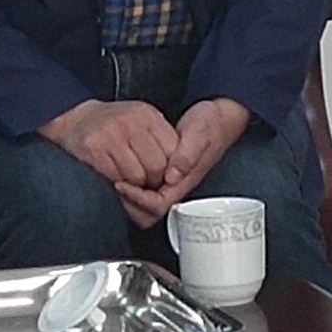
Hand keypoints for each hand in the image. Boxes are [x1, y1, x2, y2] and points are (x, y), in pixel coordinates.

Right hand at [41, 97, 178, 198]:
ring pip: (137, 177)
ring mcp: (110, 134)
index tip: (161, 175)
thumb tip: (179, 173)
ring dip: (133, 185)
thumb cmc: (113, 128)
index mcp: (147, 115)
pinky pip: (115, 179)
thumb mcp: (142, 124)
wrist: (74, 122)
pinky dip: (116, 185)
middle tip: (143, 181)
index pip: (173, 151)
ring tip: (126, 178)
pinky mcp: (93, 149)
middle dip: (152, 180)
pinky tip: (112, 177)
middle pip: (156, 167)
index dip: (169, 169)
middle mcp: (129, 122)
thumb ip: (162, 142)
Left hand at [116, 98, 249, 225]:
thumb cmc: (210, 124)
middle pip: (149, 213)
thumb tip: (172, 176)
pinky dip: (131, 186)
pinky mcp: (164, 175)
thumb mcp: (199, 134)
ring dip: (128, 197)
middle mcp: (176, 187)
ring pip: (144, 205)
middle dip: (129, 205)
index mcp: (184, 182)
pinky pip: (144, 191)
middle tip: (113, 185)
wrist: (218, 117)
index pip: (157, 206)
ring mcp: (170, 182)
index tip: (121, 184)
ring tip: (114, 179)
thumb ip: (187, 155)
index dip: (137, 200)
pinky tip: (122, 172)